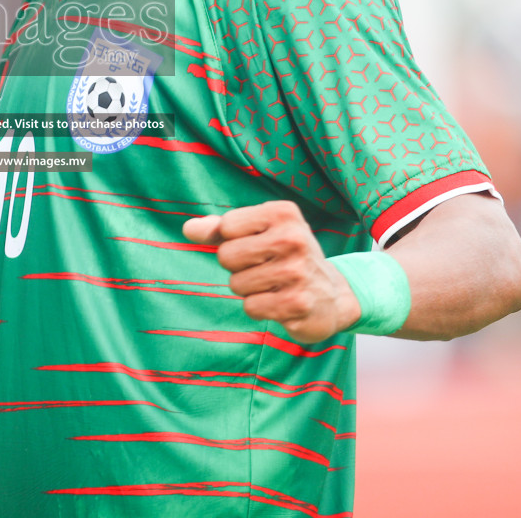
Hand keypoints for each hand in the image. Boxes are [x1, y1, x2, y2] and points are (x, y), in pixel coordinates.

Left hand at [182, 200, 360, 343]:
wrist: (333, 295)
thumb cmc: (286, 257)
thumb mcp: (258, 233)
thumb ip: (218, 229)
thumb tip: (188, 229)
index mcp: (283, 213)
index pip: (226, 226)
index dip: (233, 241)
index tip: (258, 244)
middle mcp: (293, 238)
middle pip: (226, 256)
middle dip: (238, 267)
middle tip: (265, 268)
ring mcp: (297, 272)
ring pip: (236, 284)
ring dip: (249, 290)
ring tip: (275, 285)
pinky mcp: (297, 304)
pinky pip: (250, 307)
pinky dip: (260, 308)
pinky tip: (281, 302)